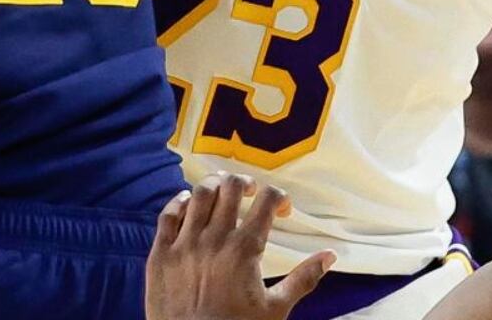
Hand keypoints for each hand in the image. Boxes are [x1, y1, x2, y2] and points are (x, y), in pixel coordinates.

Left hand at [146, 174, 333, 319]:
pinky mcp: (161, 253)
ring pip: (200, 194)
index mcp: (245, 249)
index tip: (282, 209)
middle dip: (246, 183)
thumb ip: (304, 278)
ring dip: (215, 186)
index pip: (266, 200)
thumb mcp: (276, 309)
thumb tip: (330, 255)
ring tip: (222, 193)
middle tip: (251, 194)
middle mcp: (214, 238)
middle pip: (231, 187)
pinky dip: (180, 202)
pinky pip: (168, 214)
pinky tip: (189, 202)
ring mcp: (184, 244)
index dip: (279, 197)